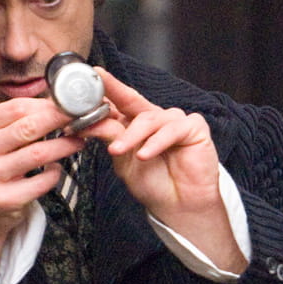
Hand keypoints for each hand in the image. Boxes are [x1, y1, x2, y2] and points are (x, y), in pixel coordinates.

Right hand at [0, 98, 85, 251]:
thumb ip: (20, 118)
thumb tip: (58, 103)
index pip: (16, 107)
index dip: (46, 105)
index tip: (66, 104)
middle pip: (28, 127)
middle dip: (60, 120)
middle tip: (80, 117)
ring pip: (39, 153)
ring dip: (65, 145)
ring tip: (77, 141)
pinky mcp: (4, 199)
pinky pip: (42, 180)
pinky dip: (55, 172)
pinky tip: (55, 167)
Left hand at [80, 69, 246, 272]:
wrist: (177, 206)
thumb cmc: (152, 183)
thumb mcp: (123, 160)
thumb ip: (110, 137)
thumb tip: (89, 122)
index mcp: (135, 123)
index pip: (118, 102)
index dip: (105, 89)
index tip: (90, 77)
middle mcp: (155, 118)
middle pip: (133, 101)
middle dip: (115, 92)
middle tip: (99, 94)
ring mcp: (174, 121)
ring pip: (149, 119)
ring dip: (132, 135)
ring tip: (118, 150)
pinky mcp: (194, 128)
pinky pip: (173, 129)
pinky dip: (156, 142)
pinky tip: (145, 154)